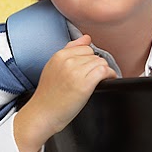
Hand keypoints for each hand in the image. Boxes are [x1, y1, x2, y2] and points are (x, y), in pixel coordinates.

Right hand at [14, 35, 116, 151]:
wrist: (42, 114)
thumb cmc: (48, 96)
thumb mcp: (53, 67)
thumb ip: (69, 51)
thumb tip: (87, 38)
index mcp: (59, 55)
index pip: (84, 48)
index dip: (89, 59)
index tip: (89, 69)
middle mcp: (67, 61)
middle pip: (93, 55)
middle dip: (95, 65)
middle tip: (93, 77)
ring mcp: (76, 72)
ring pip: (100, 62)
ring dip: (103, 71)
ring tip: (99, 80)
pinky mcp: (84, 84)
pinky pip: (104, 71)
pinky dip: (110, 75)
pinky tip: (108, 81)